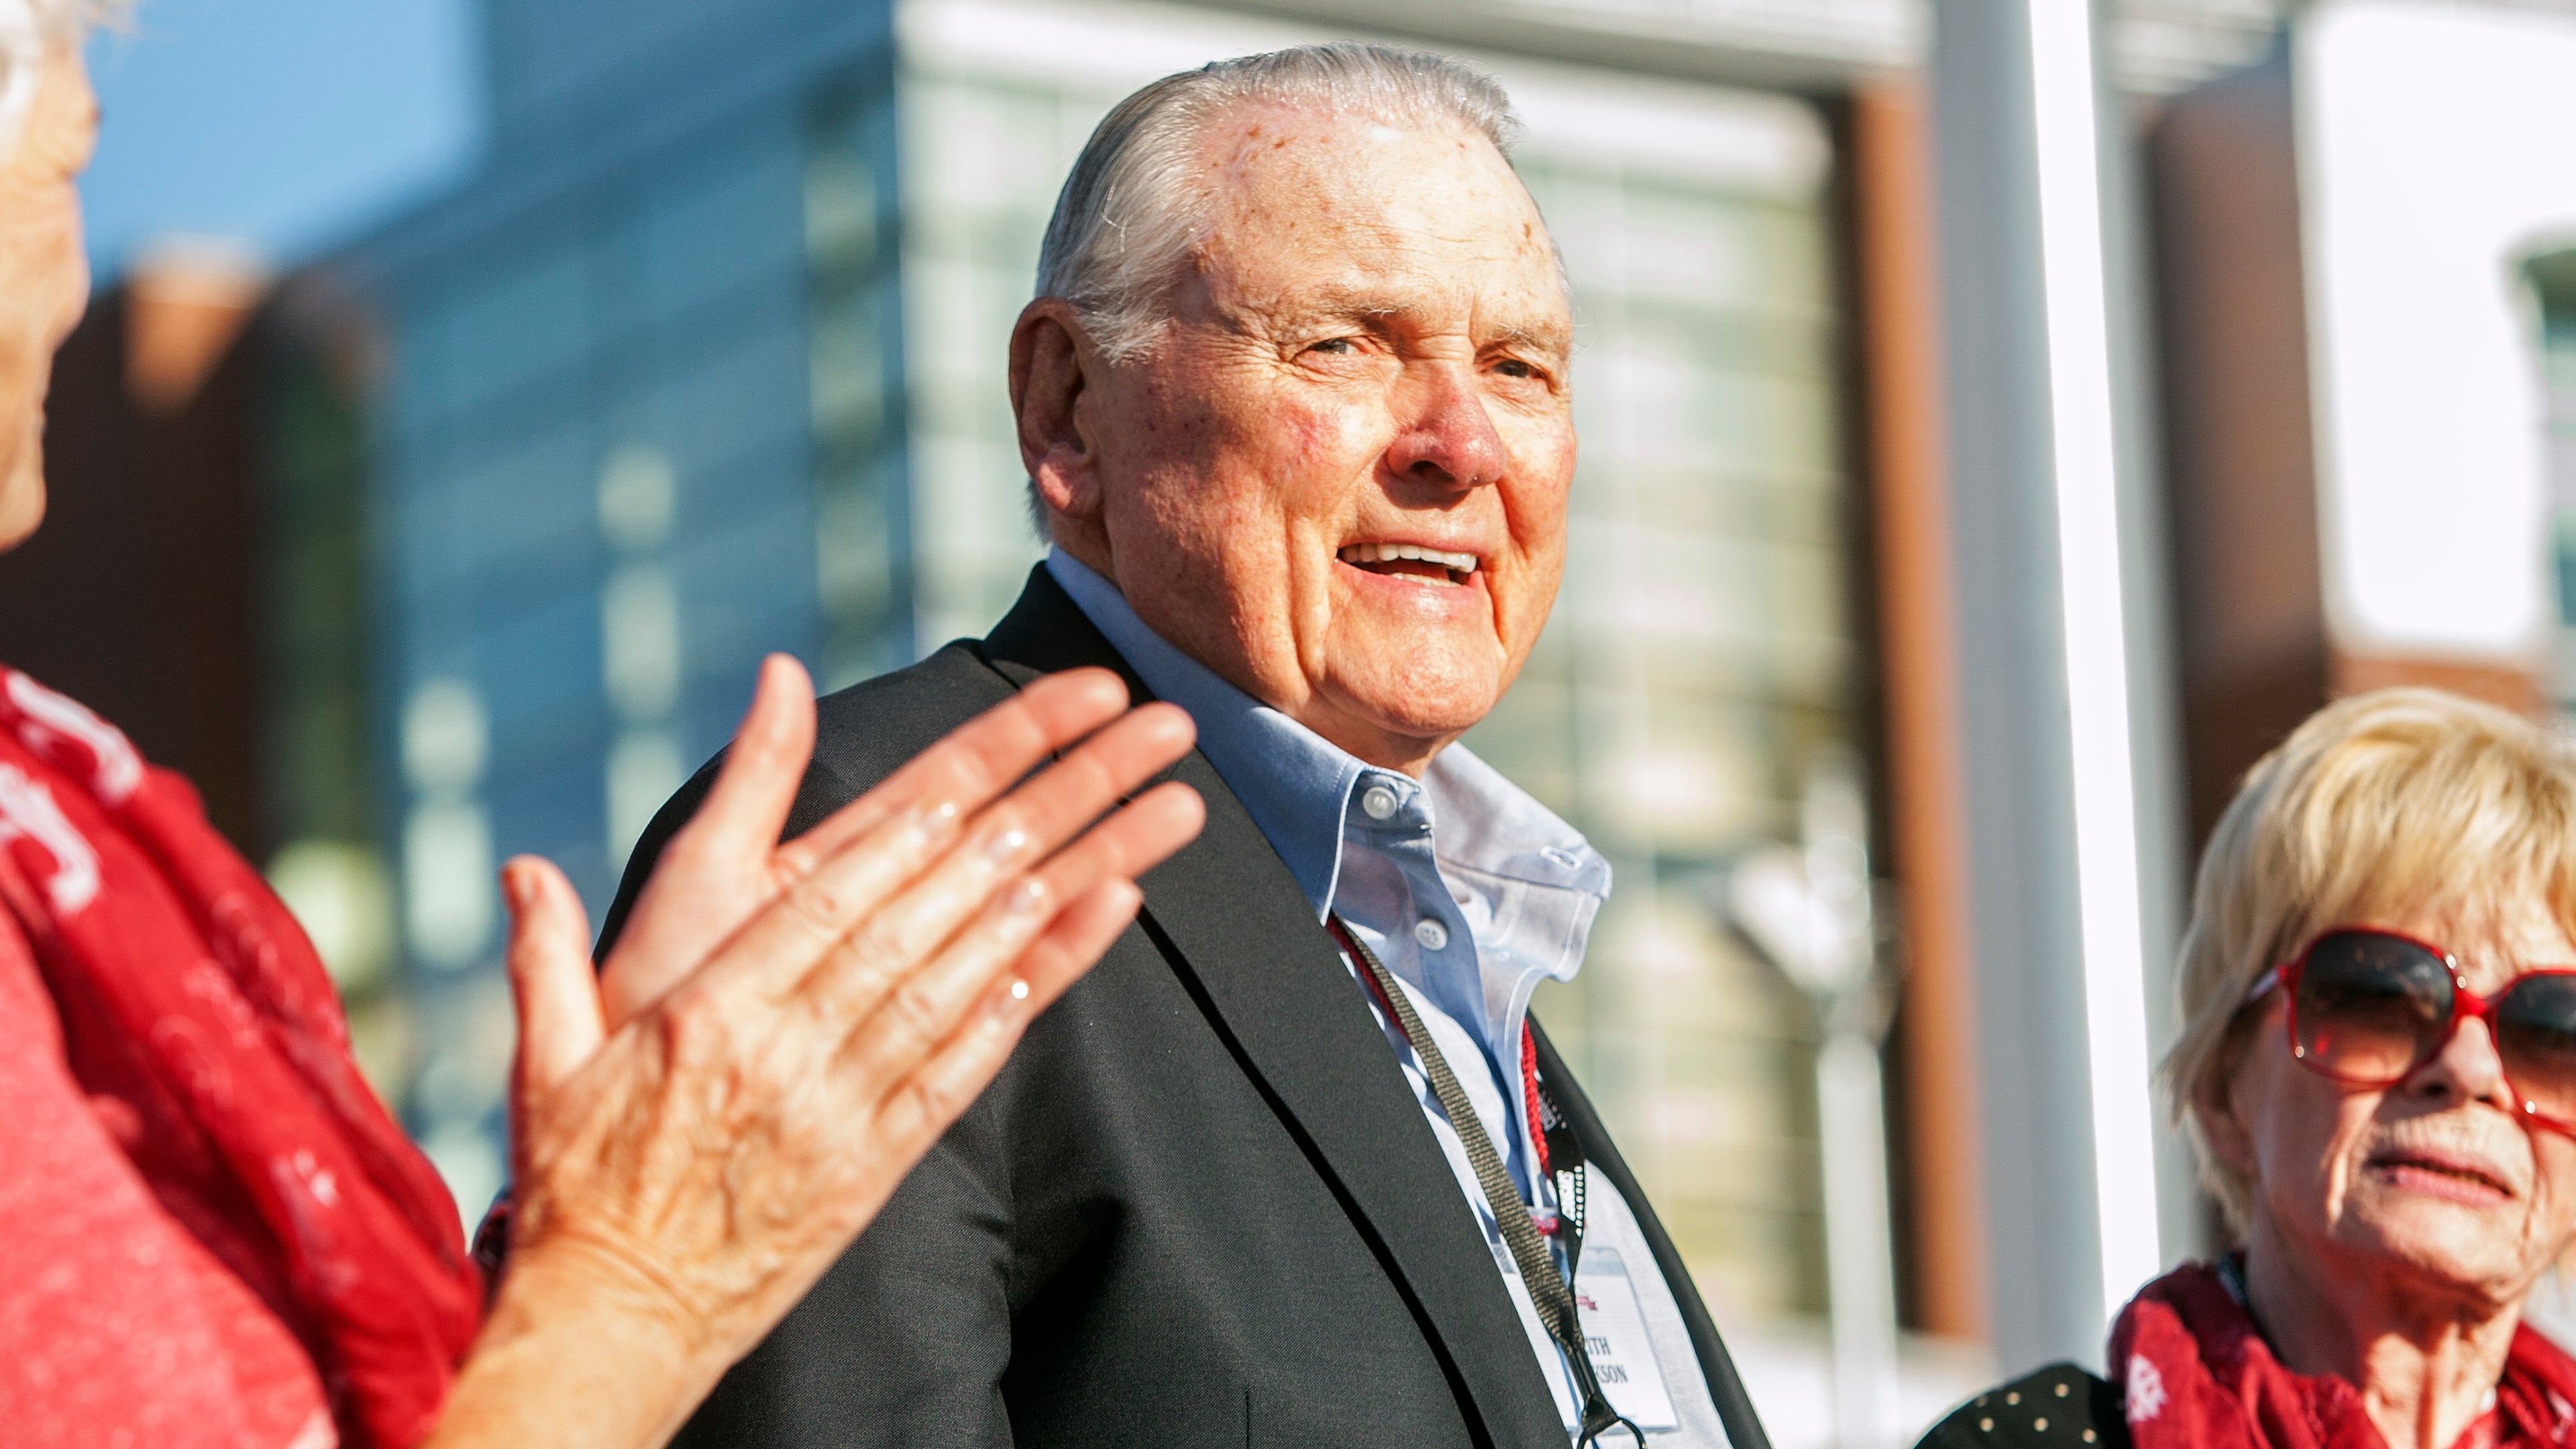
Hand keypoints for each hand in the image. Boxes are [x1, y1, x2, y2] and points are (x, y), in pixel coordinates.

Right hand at [423, 657, 1201, 1448]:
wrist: (612, 1326)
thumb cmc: (577, 1186)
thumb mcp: (546, 1061)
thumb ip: (545, 956)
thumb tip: (525, 869)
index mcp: (709, 1013)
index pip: (828, 901)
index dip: (909, 833)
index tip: (979, 775)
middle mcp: (784, 1054)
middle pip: (916, 923)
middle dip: (1019, 836)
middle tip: (1098, 771)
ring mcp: (837, 1114)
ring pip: (952, 990)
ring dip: (1044, 912)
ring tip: (1125, 845)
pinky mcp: (871, 1171)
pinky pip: (953, 1081)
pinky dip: (1010, 1014)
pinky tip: (1064, 952)